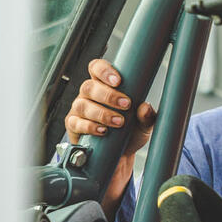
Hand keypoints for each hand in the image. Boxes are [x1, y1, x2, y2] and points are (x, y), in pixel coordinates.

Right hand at [64, 59, 156, 213]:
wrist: (122, 154)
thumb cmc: (132, 131)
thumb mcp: (145, 124)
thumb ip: (147, 115)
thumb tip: (145, 107)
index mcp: (104, 85)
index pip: (97, 68)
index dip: (104, 70)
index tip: (118, 80)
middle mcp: (89, 95)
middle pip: (89, 86)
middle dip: (108, 95)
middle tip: (126, 105)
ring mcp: (79, 109)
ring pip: (82, 104)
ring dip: (102, 113)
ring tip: (119, 122)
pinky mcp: (74, 125)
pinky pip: (76, 123)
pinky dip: (90, 126)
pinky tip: (103, 131)